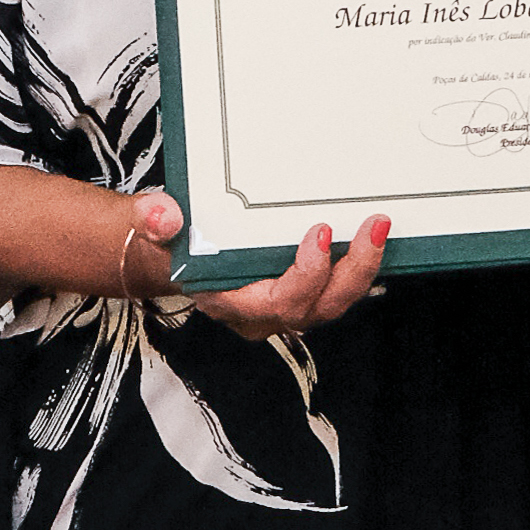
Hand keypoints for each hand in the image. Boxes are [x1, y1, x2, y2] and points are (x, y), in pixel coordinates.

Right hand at [164, 206, 392, 342]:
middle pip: (316, 307)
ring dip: (362, 269)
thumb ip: (152, 220)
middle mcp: (261, 314)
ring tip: (380, 227)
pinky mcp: (301, 294)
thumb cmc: (166, 242)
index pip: (277, 303)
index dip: (305, 275)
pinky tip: (374, 236)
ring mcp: (284, 307)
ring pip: (333, 303)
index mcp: (229, 303)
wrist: (169, 254)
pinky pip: (336, 290)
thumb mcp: (148, 226)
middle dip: (350, 271)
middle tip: (372, 227)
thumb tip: (163, 214)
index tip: (320, 233)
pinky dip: (357, 266)